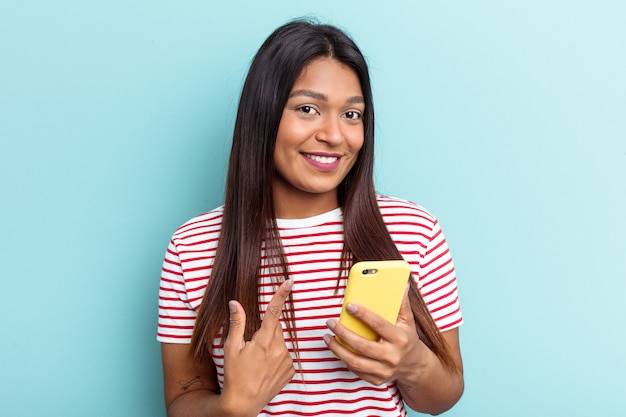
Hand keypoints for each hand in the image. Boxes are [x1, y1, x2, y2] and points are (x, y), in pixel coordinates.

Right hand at [220, 280, 295, 415]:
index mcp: (263, 341)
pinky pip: (285, 355)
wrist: (244, 403)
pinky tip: (265, 368)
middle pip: (276, 328)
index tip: (289, 282)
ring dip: (271, 345)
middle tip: (252, 345)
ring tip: (258, 361)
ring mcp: (287, 360)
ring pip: (280, 342)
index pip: (273, 312)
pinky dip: (276, 357)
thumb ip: (236, 323)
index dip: (281, 295)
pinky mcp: (291, 370)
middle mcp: (279, 349)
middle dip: (265, 330)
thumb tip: (235, 303)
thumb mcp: (231, 348)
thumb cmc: (234, 375)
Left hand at [324, 285, 427, 385]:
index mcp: (399, 339)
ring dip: (337, 349)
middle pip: (362, 345)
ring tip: (326, 337)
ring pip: (355, 361)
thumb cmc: (407, 338)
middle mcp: (392, 356)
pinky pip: (355, 370)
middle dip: (343, 333)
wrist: (414, 366)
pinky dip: (343, 359)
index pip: (379, 325)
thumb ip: (402, 303)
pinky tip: (336, 348)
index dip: (363, 315)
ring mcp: (384, 371)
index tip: (349, 305)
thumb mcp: (408, 321)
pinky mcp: (376, 379)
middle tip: (330, 322)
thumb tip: (403, 284)